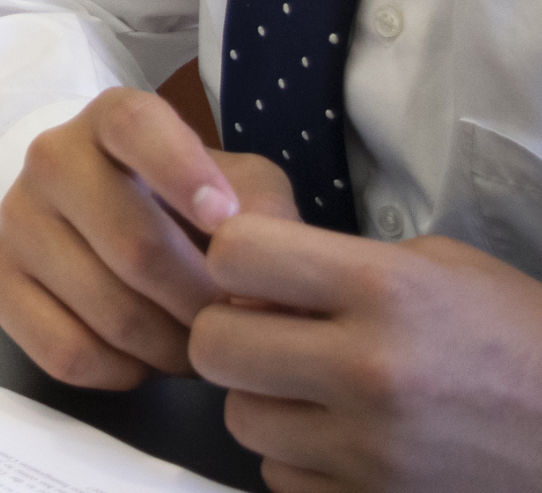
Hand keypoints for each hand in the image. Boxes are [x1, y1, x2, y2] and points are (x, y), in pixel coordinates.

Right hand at [0, 87, 297, 388]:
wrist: (97, 215)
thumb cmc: (183, 200)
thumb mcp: (239, 186)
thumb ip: (265, 218)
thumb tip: (259, 292)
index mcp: (112, 117)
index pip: (136, 127)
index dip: (182, 173)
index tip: (225, 222)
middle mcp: (52, 157)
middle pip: (135, 245)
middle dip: (201, 303)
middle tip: (229, 324)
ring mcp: (16, 217)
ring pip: (108, 311)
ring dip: (170, 347)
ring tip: (193, 344)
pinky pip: (66, 351)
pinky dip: (121, 372)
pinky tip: (140, 356)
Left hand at [194, 220, 541, 490]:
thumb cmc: (517, 340)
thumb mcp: (440, 267)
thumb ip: (338, 264)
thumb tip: (253, 279)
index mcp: (385, 291)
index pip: (237, 254)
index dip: (234, 255)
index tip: (257, 267)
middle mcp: (371, 370)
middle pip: (214, 343)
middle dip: (231, 331)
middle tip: (269, 332)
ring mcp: (372, 451)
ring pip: (241, 418)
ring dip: (264, 400)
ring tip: (313, 388)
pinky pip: (281, 476)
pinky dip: (300, 459)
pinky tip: (342, 437)